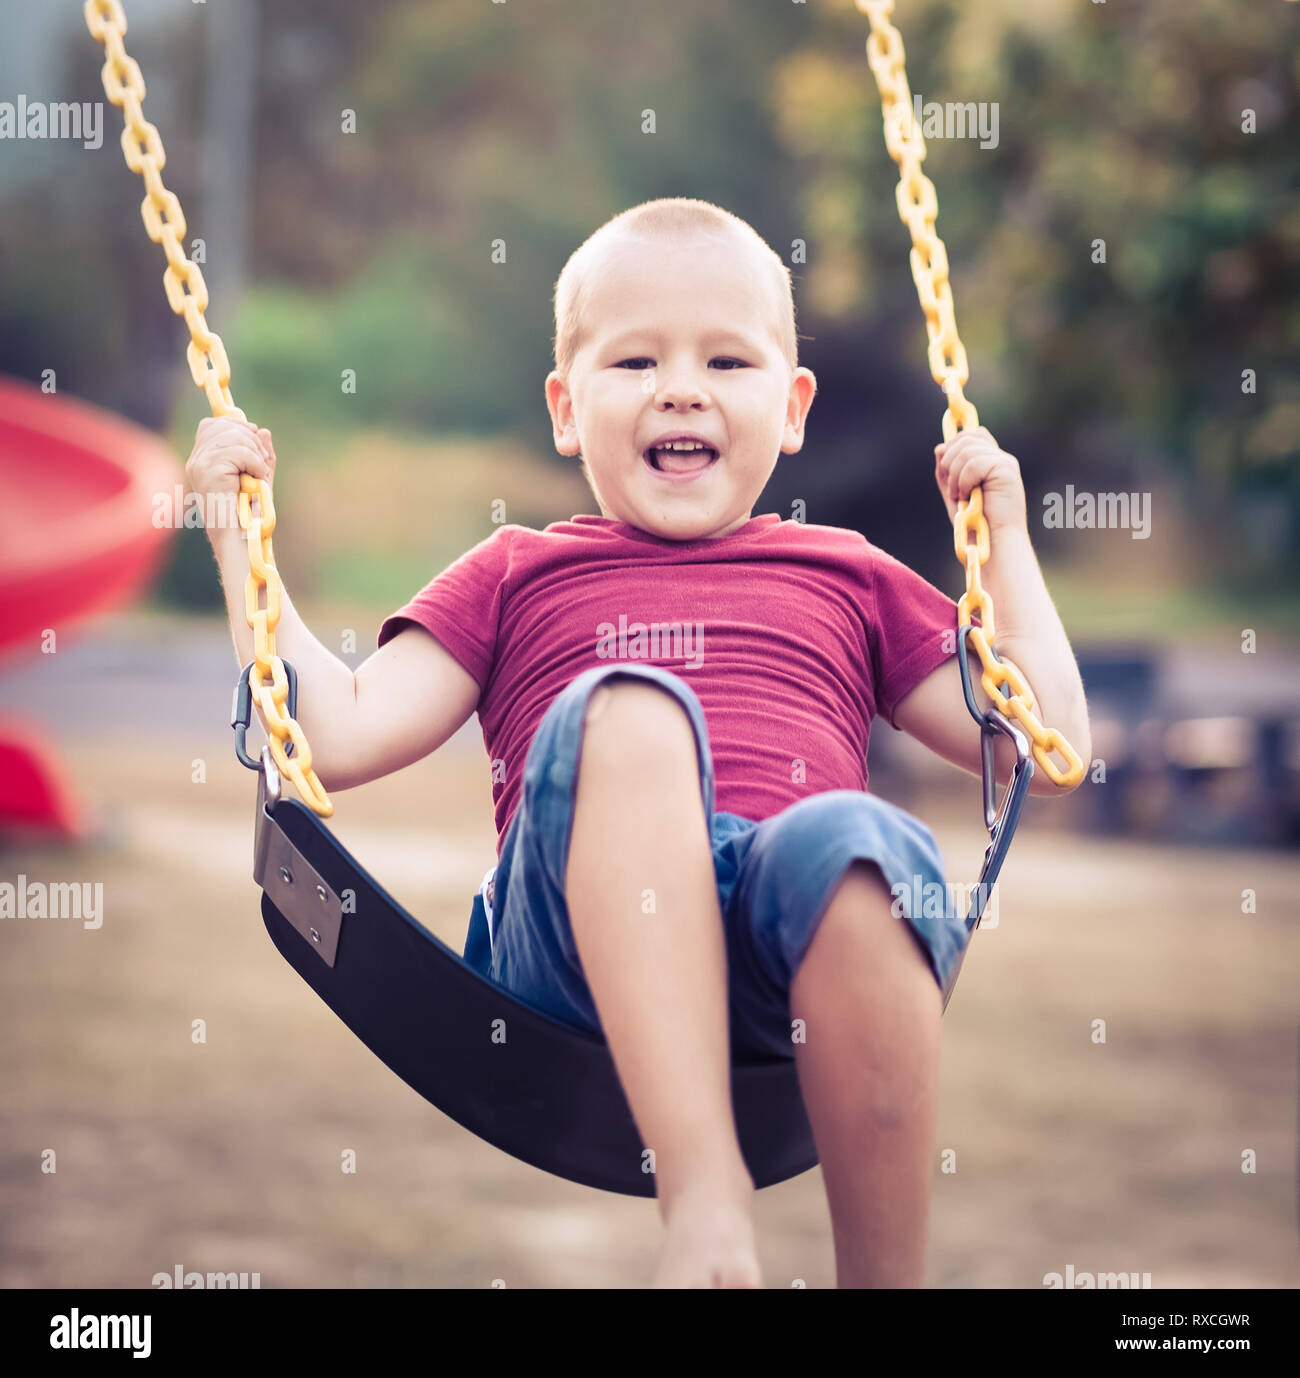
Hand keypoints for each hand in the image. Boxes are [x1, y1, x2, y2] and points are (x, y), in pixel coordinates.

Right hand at [185, 416, 275, 538]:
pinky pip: (240, 452)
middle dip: (251, 439)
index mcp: (201, 460)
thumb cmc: (248, 512)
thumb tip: (263, 431)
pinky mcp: (210, 471)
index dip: (237, 427)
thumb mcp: (258, 477)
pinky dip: (256, 463)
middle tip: (262, 462)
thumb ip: (260, 454)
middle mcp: (197, 460)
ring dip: (256, 454)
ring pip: (234, 437)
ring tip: (259, 474)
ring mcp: (200, 464)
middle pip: (224, 426)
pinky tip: (257, 479)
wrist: (240, 537)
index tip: (255, 445)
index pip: (212, 425)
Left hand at [933, 426, 1026, 534]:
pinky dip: (963, 481)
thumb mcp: (954, 493)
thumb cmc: (976, 524)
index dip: (954, 443)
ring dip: (954, 475)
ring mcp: (1005, 463)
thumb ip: (946, 471)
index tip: (943, 464)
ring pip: (967, 450)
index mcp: (991, 462)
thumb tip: (940, 447)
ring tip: (958, 496)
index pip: (973, 435)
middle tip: (951, 488)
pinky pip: (974, 463)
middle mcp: (1000, 459)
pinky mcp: (1006, 470)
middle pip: (967, 438)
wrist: (994, 542)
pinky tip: (966, 496)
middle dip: (949, 460)